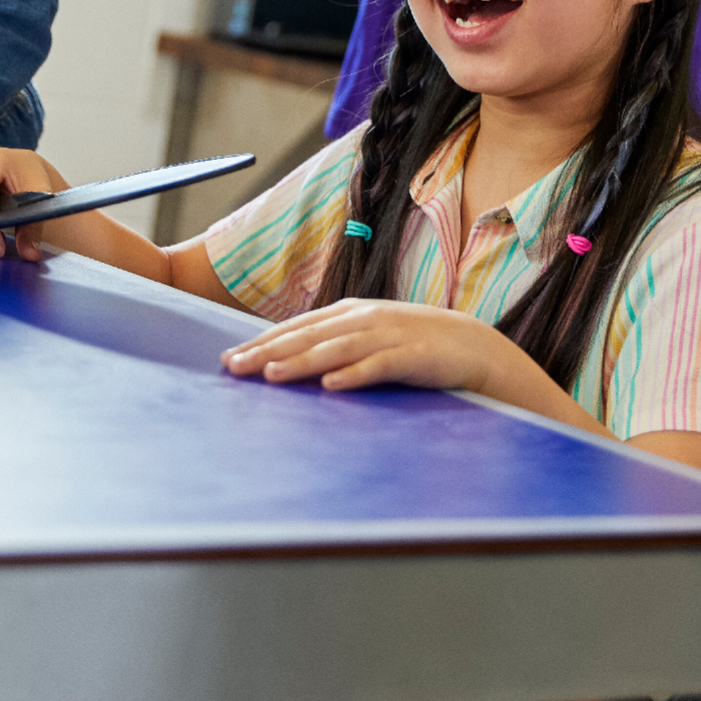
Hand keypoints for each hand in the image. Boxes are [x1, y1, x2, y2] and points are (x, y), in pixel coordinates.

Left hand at [221, 298, 529, 392]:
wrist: (472, 348)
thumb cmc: (413, 346)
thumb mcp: (369, 337)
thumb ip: (334, 344)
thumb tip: (289, 361)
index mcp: (349, 313)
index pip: (296, 328)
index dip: (261, 341)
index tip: (229, 358)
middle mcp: (363, 319)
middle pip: (307, 336)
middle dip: (267, 352)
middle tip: (234, 368)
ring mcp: (388, 336)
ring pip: (336, 349)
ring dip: (302, 362)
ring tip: (272, 375)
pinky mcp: (412, 357)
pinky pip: (379, 366)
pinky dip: (355, 375)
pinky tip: (332, 387)